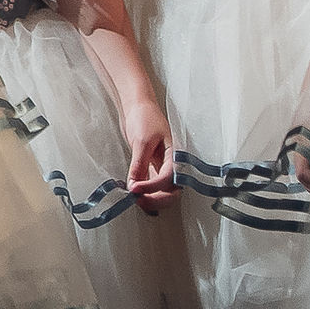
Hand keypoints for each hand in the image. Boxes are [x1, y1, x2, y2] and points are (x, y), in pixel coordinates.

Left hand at [117, 91, 178, 212]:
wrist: (139, 108)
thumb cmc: (145, 118)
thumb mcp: (142, 141)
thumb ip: (139, 164)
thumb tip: (134, 184)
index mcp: (175, 157)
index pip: (168, 179)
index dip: (152, 187)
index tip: (135, 189)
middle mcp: (172, 165)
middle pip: (171, 191)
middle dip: (156, 199)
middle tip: (137, 200)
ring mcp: (163, 168)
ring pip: (164, 192)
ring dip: (151, 199)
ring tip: (135, 199)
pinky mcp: (154, 169)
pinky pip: (153, 186)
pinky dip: (146, 193)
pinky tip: (136, 194)